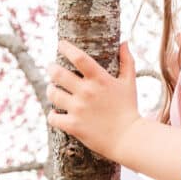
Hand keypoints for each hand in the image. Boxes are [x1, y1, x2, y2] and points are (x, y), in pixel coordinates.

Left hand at [46, 38, 140, 162]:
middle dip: (51, 68)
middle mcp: (87, 92)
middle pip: (58, 73)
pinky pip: (53, 117)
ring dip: (50, 89)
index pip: (79, 57)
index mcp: (100, 79)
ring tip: (53, 88)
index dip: (66, 48)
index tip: (61, 44)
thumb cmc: (129, 108)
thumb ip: (127, 60)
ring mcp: (78, 109)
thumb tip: (124, 42)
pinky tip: (55, 112)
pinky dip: (52, 114)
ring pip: (53, 93)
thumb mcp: (130, 82)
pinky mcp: (73, 125)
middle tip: (52, 68)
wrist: (128, 137)